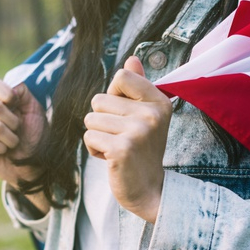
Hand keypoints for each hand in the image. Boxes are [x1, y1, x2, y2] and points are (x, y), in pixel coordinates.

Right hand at [0, 78, 48, 212]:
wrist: (36, 164)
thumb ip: (24, 93)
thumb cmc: (36, 138)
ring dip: (11, 138)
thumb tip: (10, 87)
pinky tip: (4, 151)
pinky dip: (2, 147)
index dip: (4, 92)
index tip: (16, 103)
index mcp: (2, 102)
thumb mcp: (35, 111)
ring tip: (14, 143)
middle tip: (18, 130)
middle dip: (13, 121)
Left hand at [83, 56, 172, 222]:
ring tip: (117, 148)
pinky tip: (112, 159)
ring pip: (90, 119)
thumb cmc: (142, 151)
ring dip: (97, 136)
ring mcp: (138, 131)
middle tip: (122, 139)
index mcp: (159, 101)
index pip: (121, 76)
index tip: (127, 117)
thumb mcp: (145, 116)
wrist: (149, 191)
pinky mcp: (122, 149)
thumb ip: (138, 87)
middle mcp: (152, 114)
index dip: (114, 97)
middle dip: (102, 120)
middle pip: (99, 99)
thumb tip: (131, 59)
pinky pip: (89, 136)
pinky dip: (94, 150)